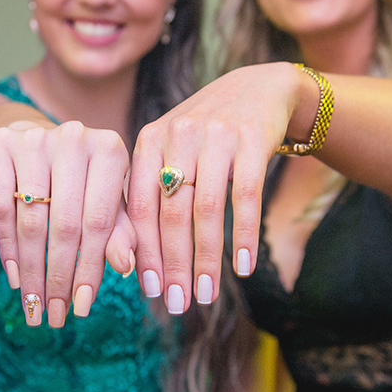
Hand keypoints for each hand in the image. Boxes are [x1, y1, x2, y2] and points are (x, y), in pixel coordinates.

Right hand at [0, 120, 133, 327]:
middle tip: (54, 316)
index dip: (90, 269)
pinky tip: (16, 278)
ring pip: (30, 220)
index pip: (99, 221)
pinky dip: (8, 248)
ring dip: (32, 271)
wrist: (38, 143)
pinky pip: (0, 208)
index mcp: (109, 150)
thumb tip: (125, 268)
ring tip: (34, 306)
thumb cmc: (83, 182)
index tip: (82, 308)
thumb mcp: (108, 203)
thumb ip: (120, 232)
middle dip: (59, 278)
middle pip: (64, 224)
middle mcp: (73, 138)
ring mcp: (33, 139)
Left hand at [128, 64, 297, 314]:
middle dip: (175, 265)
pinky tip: (243, 267)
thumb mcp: (170, 149)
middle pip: (171, 214)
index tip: (151, 290)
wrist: (259, 88)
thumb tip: (132, 259)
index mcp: (148, 141)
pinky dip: (242, 235)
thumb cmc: (205, 134)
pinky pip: (245, 196)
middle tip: (179, 303)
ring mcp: (215, 136)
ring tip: (208, 293)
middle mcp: (177, 136)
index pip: (140, 207)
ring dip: (207, 259)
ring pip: (206, 210)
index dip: (144, 252)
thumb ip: (151, 190)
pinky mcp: (252, 139)